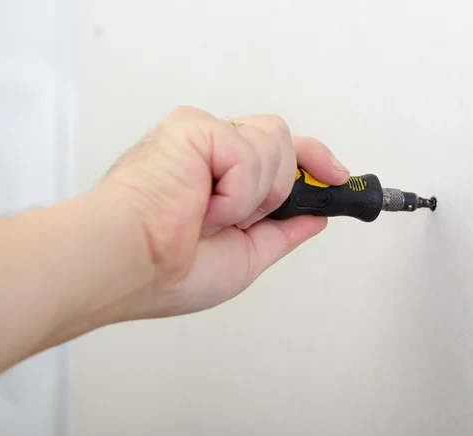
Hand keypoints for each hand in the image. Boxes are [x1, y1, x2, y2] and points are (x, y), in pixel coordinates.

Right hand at [100, 106, 349, 320]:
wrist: (133, 267)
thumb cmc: (171, 270)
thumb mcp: (247, 257)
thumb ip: (283, 232)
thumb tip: (316, 216)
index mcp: (222, 177)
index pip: (281, 150)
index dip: (314, 159)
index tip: (338, 176)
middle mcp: (214, 152)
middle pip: (283, 140)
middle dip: (280, 187)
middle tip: (240, 219)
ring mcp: (203, 136)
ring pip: (274, 144)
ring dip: (252, 197)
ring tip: (211, 217)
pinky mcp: (192, 128)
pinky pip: (247, 153)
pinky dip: (235, 194)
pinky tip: (203, 208)